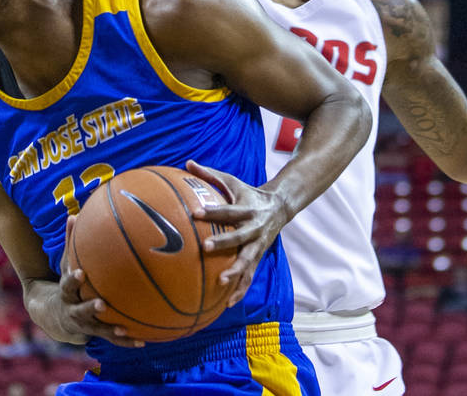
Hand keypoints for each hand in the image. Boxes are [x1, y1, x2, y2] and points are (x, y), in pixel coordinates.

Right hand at [55, 216, 143, 347]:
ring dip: (110, 330)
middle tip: (101, 304)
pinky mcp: (96, 334)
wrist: (55, 315)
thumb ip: (71, 241)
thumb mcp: (66, 262)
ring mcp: (85, 325)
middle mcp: (73, 310)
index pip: (67, 285)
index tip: (81, 273)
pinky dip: (126, 340)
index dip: (73, 279)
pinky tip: (143, 341)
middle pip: (79, 311)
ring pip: (97, 330)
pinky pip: (112, 339)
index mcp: (66, 292)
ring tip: (124, 329)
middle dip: (89, 308)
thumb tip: (74, 213)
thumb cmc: (68, 281)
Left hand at [186, 159, 289, 306]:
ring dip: (236, 272)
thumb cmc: (248, 194)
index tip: (195, 213)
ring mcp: (258, 245)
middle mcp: (255, 228)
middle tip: (206, 247)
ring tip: (221, 282)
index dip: (212, 211)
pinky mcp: (258, 257)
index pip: (227, 210)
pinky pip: (250, 277)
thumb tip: (187, 162)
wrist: (280, 207)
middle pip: (239, 236)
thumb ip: (210, 174)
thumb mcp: (232, 182)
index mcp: (247, 208)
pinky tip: (228, 304)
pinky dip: (240, 290)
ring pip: (248, 260)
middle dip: (224, 242)